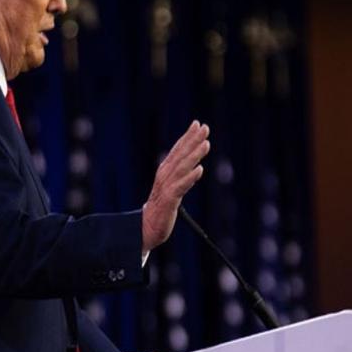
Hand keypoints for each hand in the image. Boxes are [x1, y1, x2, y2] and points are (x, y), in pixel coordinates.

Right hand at [142, 121, 209, 249]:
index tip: (198, 124)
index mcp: (165, 171)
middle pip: (180, 154)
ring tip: (206, 144)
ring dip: (194, 155)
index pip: (177, 150)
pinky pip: (181, 187)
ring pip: (182, 168)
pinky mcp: (169, 200)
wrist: (146, 228)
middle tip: (204, 127)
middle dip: (193, 140)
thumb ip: (179, 175)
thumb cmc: (160, 207)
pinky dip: (190, 177)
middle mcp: (165, 175)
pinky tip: (200, 170)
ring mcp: (167, 187)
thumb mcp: (170, 187)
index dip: (187, 136)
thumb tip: (194, 165)